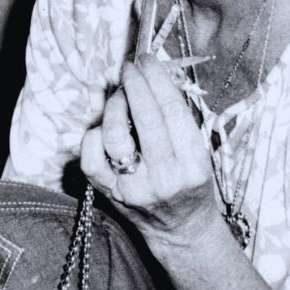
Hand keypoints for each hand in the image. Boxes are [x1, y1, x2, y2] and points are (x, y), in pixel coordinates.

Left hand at [80, 56, 220, 247]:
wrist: (181, 228)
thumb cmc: (191, 183)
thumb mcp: (198, 152)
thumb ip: (177, 119)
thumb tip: (150, 77)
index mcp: (193, 165)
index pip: (172, 112)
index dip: (157, 80)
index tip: (148, 61)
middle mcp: (164, 178)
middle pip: (145, 119)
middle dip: (135, 84)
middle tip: (131, 67)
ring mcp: (133, 188)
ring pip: (114, 136)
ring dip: (114, 106)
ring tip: (120, 95)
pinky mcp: (110, 194)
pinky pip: (91, 158)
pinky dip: (94, 135)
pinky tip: (104, 128)